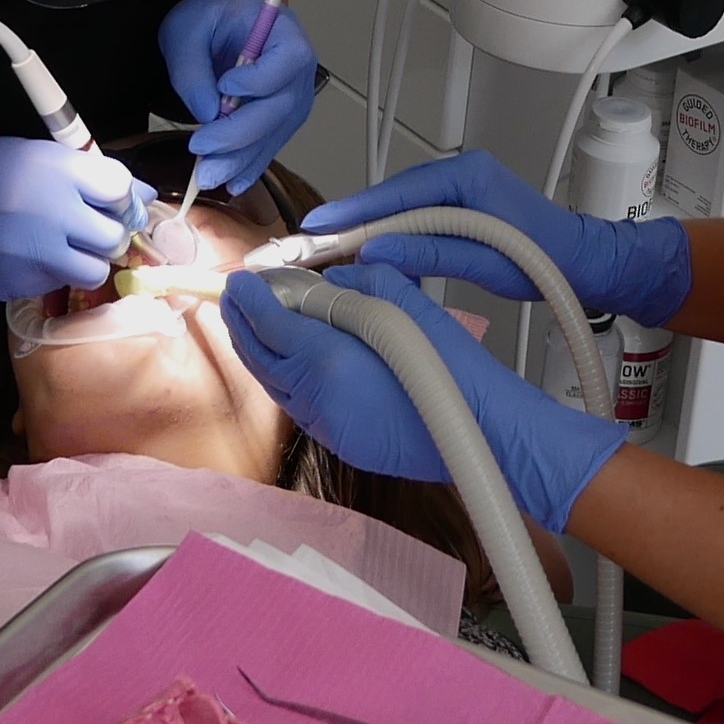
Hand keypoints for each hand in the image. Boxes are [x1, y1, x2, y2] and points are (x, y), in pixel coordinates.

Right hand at [0, 136, 151, 298]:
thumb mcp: (23, 152)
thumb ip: (80, 170)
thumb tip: (138, 192)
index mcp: (53, 169)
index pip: (121, 188)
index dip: (121, 195)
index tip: (109, 198)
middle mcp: (51, 211)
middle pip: (114, 234)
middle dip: (108, 231)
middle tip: (90, 226)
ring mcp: (35, 253)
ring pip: (94, 270)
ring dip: (86, 259)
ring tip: (63, 245)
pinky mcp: (19, 284)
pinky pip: (57, 284)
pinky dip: (52, 273)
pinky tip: (29, 256)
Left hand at [159, 0, 317, 192]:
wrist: (223, 22)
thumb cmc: (210, 16)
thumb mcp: (187, 28)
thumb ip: (191, 66)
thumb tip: (206, 112)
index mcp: (284, 33)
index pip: (287, 60)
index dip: (258, 79)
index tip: (224, 86)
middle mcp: (297, 70)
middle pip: (278, 109)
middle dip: (238, 134)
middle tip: (200, 147)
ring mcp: (292, 99)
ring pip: (272, 136)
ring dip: (239, 160)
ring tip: (206, 175)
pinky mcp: (279, 122)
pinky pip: (268, 147)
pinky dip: (249, 167)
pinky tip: (231, 182)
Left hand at [222, 264, 626, 531]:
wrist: (487, 433)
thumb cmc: (457, 370)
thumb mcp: (411, 307)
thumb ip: (364, 284)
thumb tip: (332, 278)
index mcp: (329, 361)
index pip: (269, 324)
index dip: (249, 300)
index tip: (240, 281)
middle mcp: (318, 399)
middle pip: (260, 357)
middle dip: (242, 325)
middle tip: (236, 298)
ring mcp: (328, 427)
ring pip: (275, 386)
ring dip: (260, 353)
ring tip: (254, 326)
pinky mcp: (342, 444)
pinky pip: (298, 407)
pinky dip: (284, 379)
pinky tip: (291, 363)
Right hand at [301, 150, 691, 326]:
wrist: (586, 263)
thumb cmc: (547, 262)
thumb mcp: (488, 262)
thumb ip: (433, 253)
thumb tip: (377, 252)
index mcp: (468, 176)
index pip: (397, 192)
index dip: (353, 212)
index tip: (316, 226)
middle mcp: (460, 172)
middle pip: (391, 198)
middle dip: (351, 222)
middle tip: (309, 244)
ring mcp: (458, 186)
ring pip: (399, 208)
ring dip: (366, 230)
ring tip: (327, 252)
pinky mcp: (458, 204)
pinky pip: (413, 216)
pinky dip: (388, 234)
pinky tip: (366, 253)